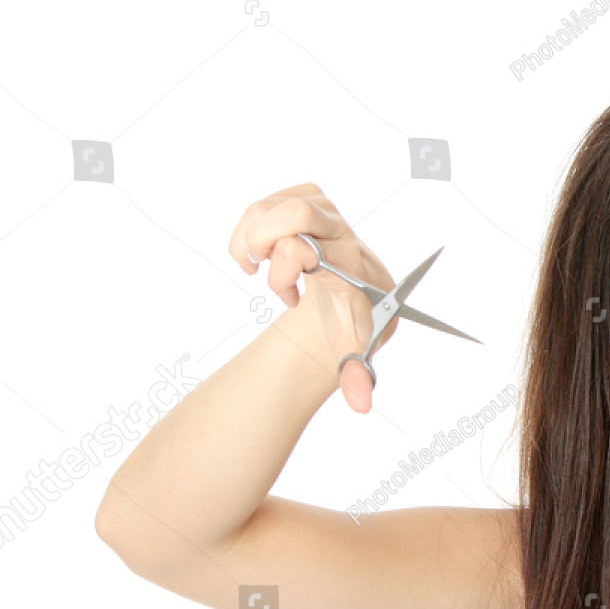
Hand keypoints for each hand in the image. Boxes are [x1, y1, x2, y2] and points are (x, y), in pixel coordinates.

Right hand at [228, 183, 397, 412]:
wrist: (357, 299)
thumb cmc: (352, 324)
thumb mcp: (352, 352)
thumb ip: (356, 376)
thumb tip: (360, 406)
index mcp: (356, 270)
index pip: (316, 251)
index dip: (284, 272)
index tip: (287, 299)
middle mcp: (346, 236)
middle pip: (300, 213)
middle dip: (266, 241)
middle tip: (258, 268)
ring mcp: (328, 216)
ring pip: (275, 205)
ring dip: (253, 237)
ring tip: (256, 267)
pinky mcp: (309, 203)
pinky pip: (268, 202)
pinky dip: (248, 228)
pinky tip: (256, 255)